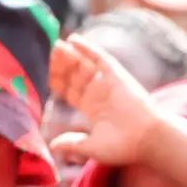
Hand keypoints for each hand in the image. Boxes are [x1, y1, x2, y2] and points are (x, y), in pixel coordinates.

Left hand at [49, 36, 160, 166]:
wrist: (147, 140)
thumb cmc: (123, 146)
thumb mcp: (91, 147)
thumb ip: (72, 143)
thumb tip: (52, 146)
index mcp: (92, 108)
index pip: (69, 90)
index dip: (56, 81)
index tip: (40, 72)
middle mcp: (98, 93)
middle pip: (73, 75)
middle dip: (59, 65)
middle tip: (41, 52)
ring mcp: (107, 83)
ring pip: (83, 64)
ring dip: (68, 55)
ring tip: (52, 44)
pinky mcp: (117, 76)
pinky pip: (100, 58)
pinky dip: (87, 48)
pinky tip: (72, 40)